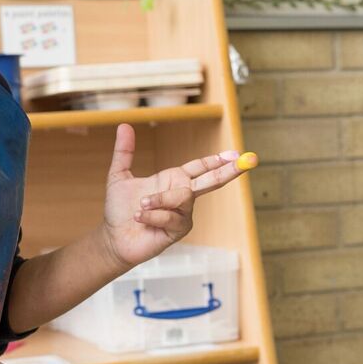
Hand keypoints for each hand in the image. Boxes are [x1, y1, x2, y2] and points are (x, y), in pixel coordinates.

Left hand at [99, 123, 251, 269]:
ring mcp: (184, 215)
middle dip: (230, 170)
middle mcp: (184, 196)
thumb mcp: (119, 176)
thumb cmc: (120, 210)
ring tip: (140, 205)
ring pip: (183, 197)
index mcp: (174, 180)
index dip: (217, 160)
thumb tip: (124, 125)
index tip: (236, 153)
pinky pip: (171, 216)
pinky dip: (152, 215)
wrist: (114, 237)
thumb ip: (124, 152)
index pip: (200, 167)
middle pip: (212, 180)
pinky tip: (139, 218)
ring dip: (159, 199)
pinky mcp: (178, 231)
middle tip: (248, 161)